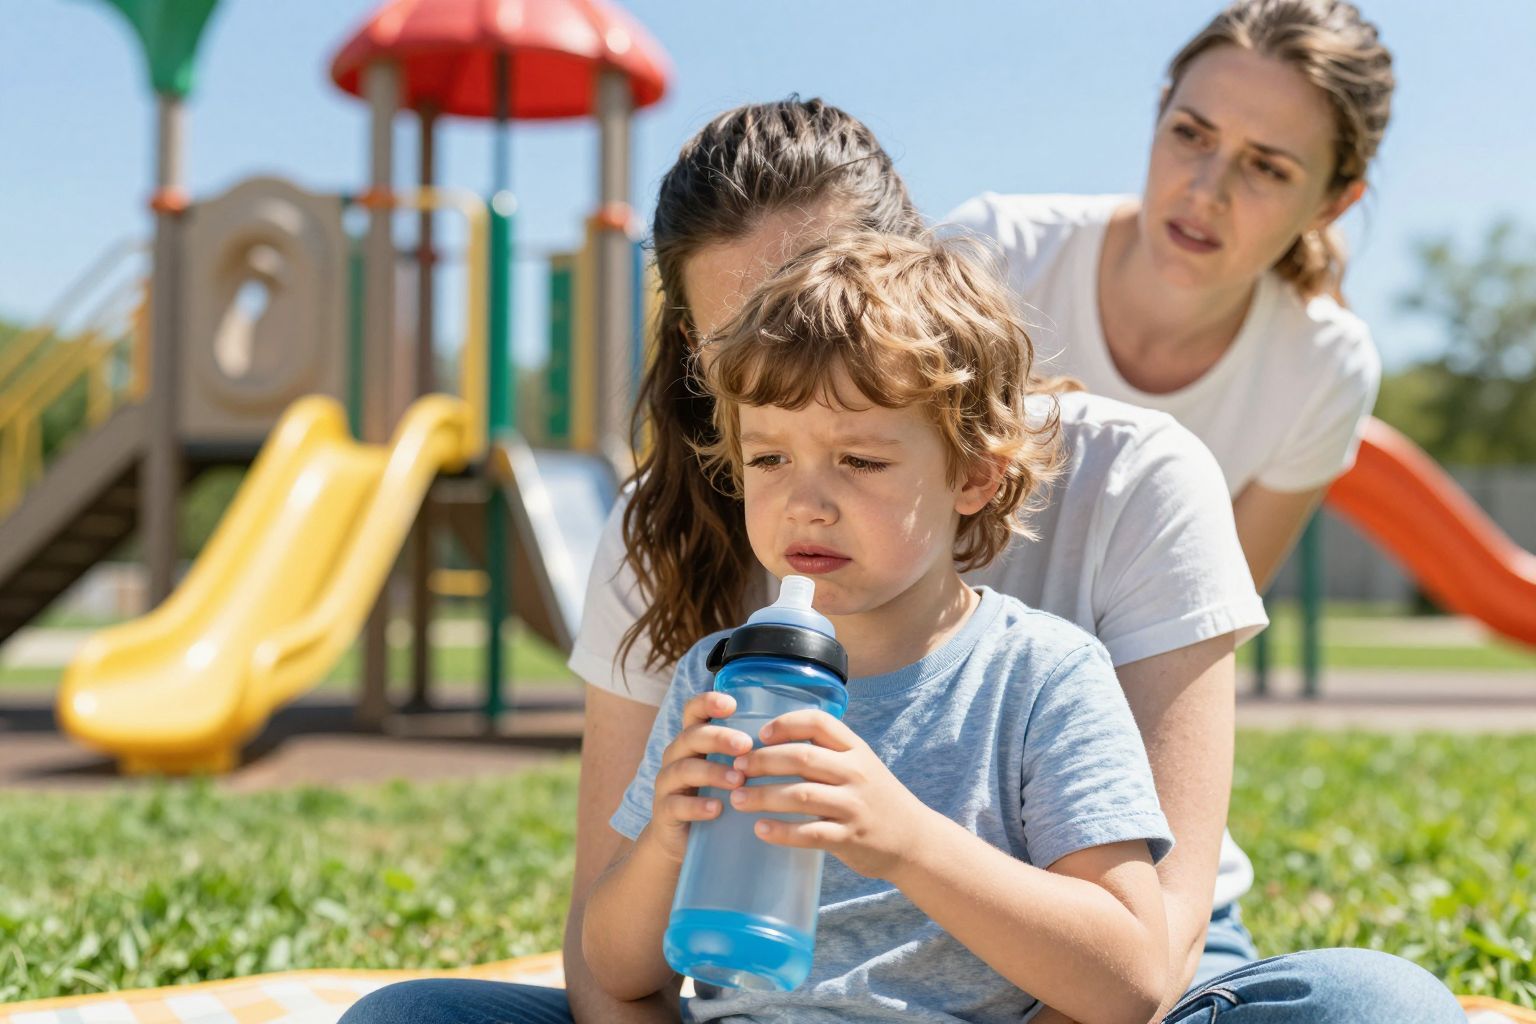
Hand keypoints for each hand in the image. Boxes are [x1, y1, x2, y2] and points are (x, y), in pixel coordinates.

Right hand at [645, 690, 753, 863]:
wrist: (686, 841)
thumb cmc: (719, 798)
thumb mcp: (732, 771)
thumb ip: (752, 754)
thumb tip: (800, 739)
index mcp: (694, 740)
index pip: (694, 710)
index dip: (708, 702)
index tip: (732, 704)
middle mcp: (677, 755)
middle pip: (691, 736)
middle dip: (719, 738)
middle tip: (746, 746)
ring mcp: (668, 783)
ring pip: (684, 769)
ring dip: (712, 772)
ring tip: (738, 781)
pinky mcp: (664, 811)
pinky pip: (676, 805)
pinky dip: (697, 806)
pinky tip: (717, 809)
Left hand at [726, 709, 929, 879]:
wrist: (913, 840)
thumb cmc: (875, 798)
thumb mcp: (861, 764)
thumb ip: (828, 752)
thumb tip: (772, 743)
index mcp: (855, 749)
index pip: (818, 723)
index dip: (785, 724)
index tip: (759, 735)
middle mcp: (855, 773)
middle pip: (802, 758)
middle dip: (762, 761)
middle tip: (736, 768)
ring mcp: (853, 806)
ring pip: (800, 795)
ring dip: (762, 797)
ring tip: (736, 799)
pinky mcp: (849, 838)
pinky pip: (809, 834)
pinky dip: (781, 832)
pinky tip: (760, 830)